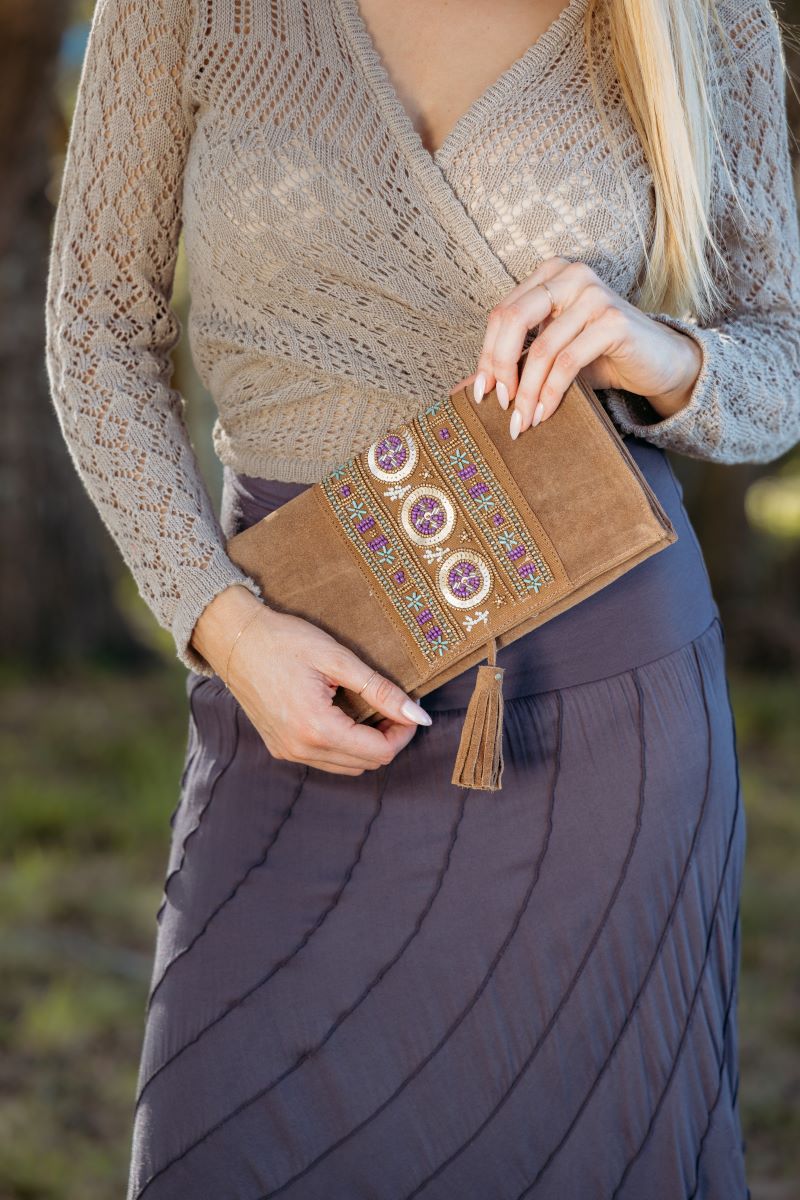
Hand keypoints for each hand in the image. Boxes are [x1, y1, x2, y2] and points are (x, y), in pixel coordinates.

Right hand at [191, 585, 430, 775]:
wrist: (235, 639)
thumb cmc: (285, 640)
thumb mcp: (338, 659)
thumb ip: (381, 691)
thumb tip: (418, 716)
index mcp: (316, 728)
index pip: (379, 752)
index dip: (402, 732)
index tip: (407, 706)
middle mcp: (300, 749)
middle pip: (366, 764)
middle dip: (387, 738)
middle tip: (391, 704)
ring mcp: (287, 752)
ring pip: (347, 766)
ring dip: (366, 744)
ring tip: (370, 709)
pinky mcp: (279, 747)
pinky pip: (325, 760)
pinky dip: (344, 745)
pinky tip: (345, 715)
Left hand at [457, 256, 702, 437]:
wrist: (658, 362)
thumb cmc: (600, 356)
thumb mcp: (552, 355)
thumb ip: (514, 362)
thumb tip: (464, 387)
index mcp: (551, 274)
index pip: (502, 313)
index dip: (486, 355)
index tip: (480, 393)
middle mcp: (571, 275)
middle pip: (513, 320)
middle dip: (499, 368)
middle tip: (499, 404)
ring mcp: (594, 295)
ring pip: (541, 349)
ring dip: (527, 392)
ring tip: (522, 421)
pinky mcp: (614, 322)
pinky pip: (567, 362)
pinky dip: (551, 393)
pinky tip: (545, 413)